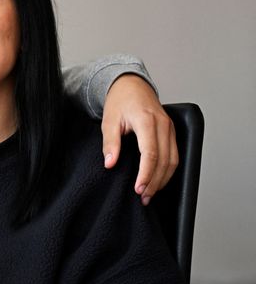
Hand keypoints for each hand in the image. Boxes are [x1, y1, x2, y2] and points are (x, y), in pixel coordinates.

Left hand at [101, 74, 177, 204]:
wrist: (131, 85)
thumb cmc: (119, 101)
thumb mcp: (108, 121)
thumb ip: (110, 143)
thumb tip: (110, 164)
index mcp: (147, 121)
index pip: (151, 153)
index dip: (146, 174)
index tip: (138, 189)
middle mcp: (163, 125)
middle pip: (166, 160)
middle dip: (155, 182)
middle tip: (143, 197)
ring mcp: (170, 128)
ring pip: (174, 159)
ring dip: (163, 179)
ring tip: (150, 194)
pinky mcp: (171, 131)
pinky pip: (175, 154)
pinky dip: (168, 170)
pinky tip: (158, 180)